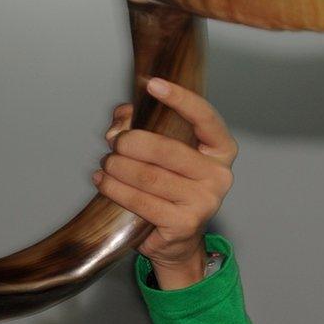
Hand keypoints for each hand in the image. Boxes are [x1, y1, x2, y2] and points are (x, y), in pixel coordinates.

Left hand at [94, 78, 237, 289]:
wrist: (176, 240)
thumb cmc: (169, 188)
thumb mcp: (161, 153)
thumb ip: (142, 126)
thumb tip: (122, 117)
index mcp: (221, 150)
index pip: (205, 118)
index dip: (180, 99)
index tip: (152, 84)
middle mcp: (219, 176)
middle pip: (168, 150)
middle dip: (132, 143)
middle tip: (114, 144)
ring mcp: (204, 202)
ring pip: (150, 177)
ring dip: (119, 168)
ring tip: (105, 164)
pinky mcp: (184, 224)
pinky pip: (142, 201)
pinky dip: (116, 189)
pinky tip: (102, 182)